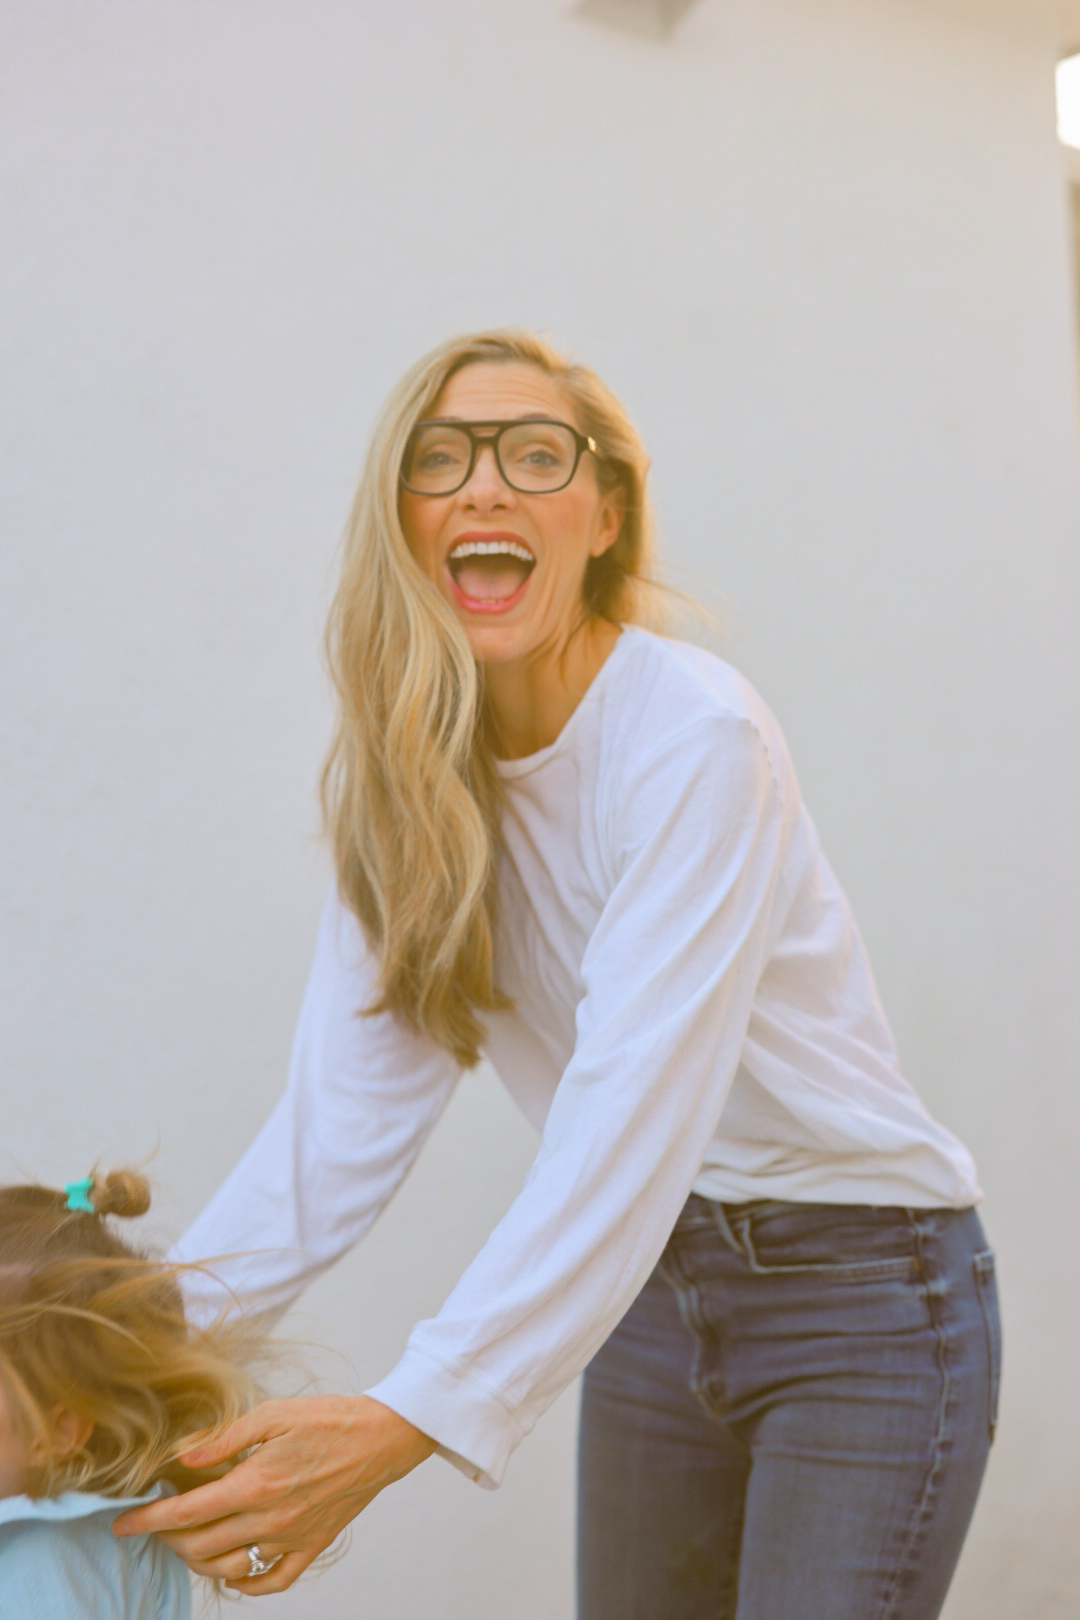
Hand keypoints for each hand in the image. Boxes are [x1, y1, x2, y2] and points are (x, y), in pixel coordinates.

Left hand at [112, 1395, 436, 1593]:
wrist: (382, 1437)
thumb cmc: (328, 1418)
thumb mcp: (273, 1414)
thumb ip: (223, 1438)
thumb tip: (182, 1457)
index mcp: (255, 1483)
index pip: (186, 1514)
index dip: (147, 1521)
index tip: (122, 1523)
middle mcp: (270, 1519)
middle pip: (200, 1547)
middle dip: (167, 1539)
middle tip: (158, 1522)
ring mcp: (291, 1538)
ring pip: (229, 1567)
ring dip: (200, 1558)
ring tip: (190, 1538)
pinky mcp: (312, 1547)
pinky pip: (271, 1582)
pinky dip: (246, 1583)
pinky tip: (235, 1568)